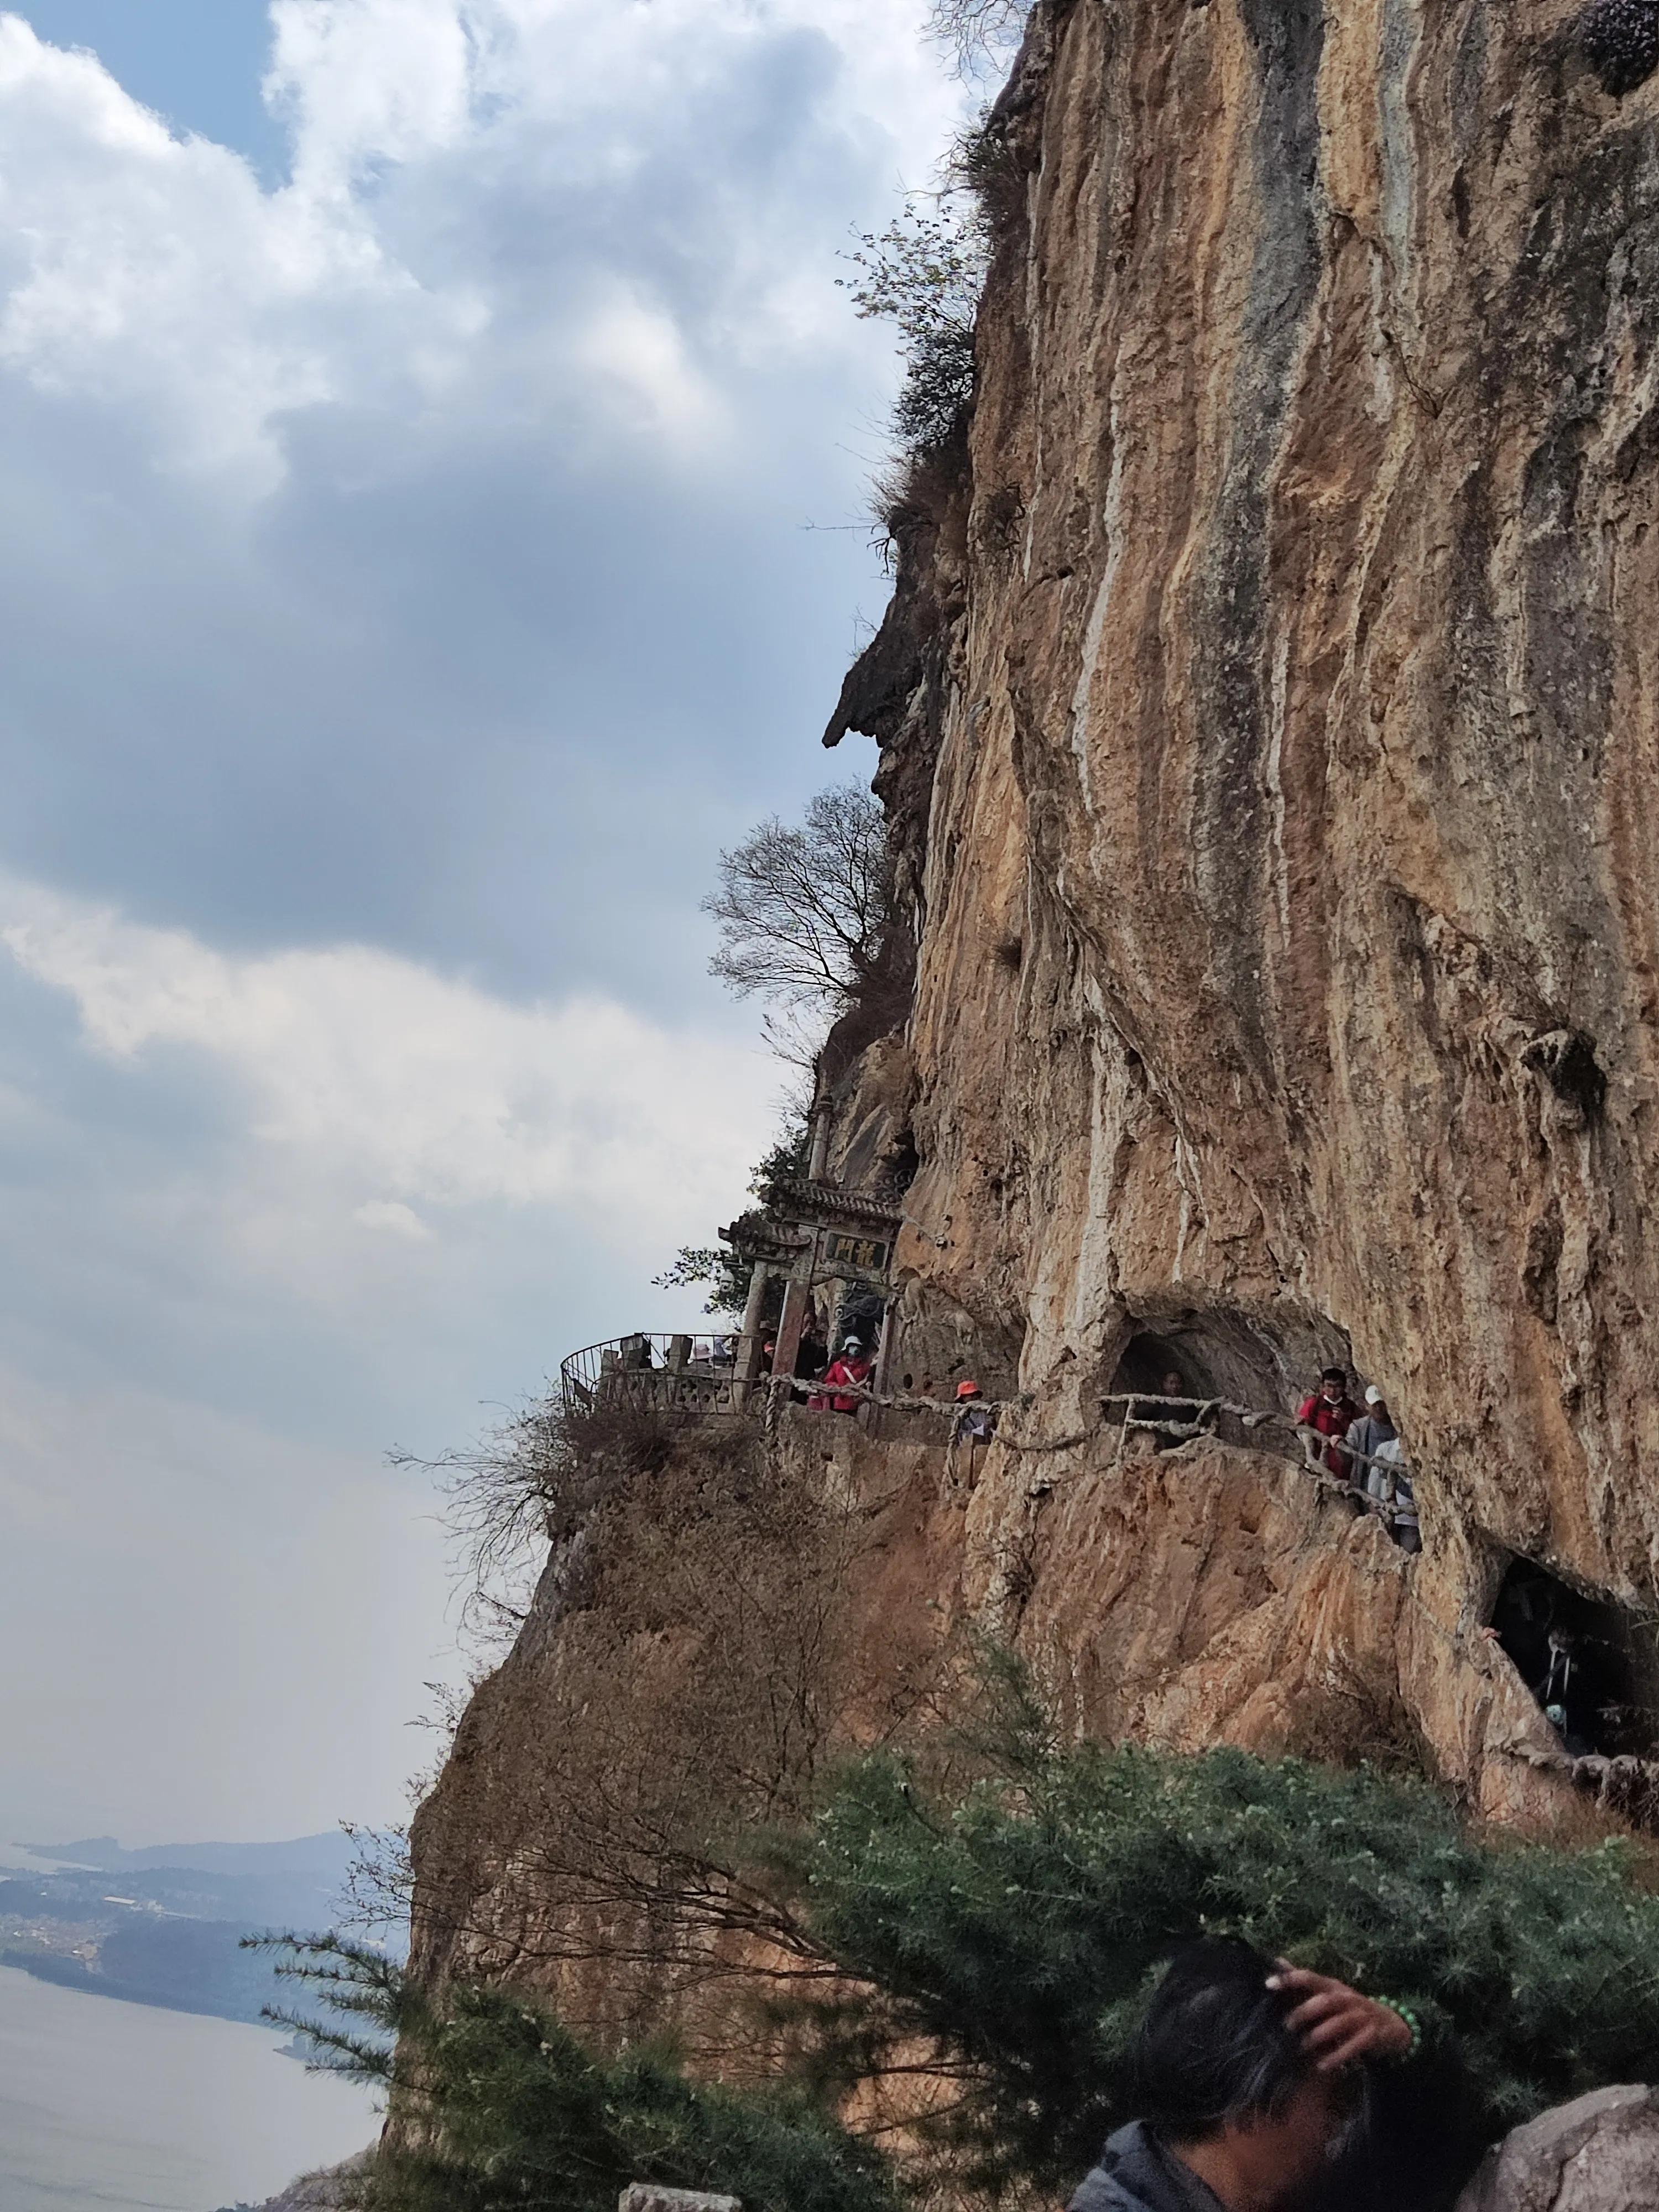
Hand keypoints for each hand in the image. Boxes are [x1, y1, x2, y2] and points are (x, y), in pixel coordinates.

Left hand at [1266, 1963, 1413, 2070]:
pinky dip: (1338, 2056)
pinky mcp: (1372, 2035)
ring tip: (1302, 2048)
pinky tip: (1322, 2065)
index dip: (1291, 1978)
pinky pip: (1354, 2046)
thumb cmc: (1350, 2007)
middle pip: (1325, 2001)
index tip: (1269, 1984)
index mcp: (1334, 1986)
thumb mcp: (1329, 1992)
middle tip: (1286, 2026)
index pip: (1311, 1978)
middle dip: (1304, 2012)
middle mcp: (1348, 1998)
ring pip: (1339, 2023)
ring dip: (1319, 2035)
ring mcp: (1362, 2016)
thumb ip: (1304, 1981)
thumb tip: (1277, 1961)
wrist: (1392, 2024)